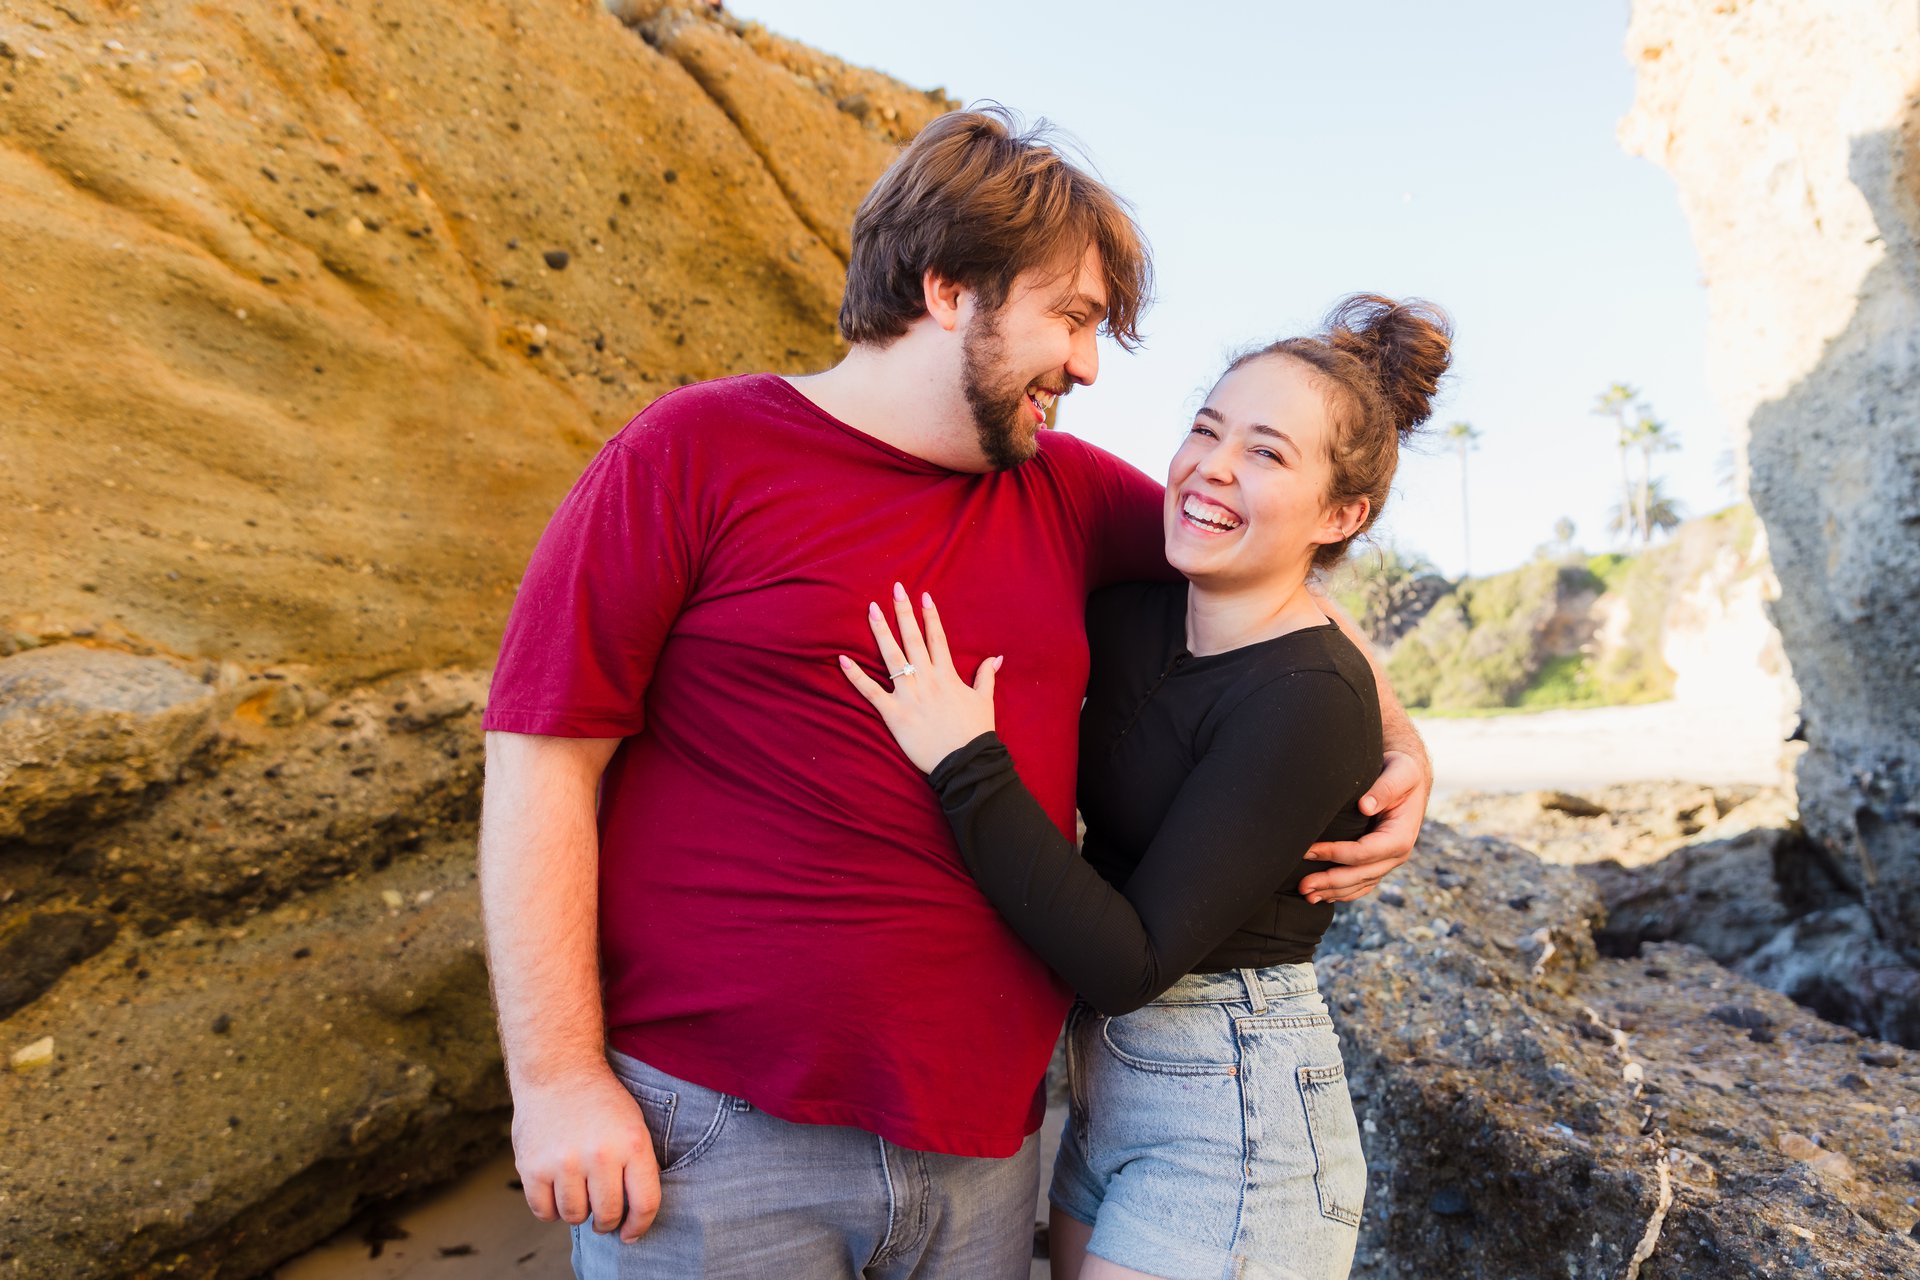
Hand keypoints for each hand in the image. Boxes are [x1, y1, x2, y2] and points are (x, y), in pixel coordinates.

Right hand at [510, 1066, 660, 1243]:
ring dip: (577, 1211)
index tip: (630, 1233)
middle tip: (601, 1212)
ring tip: (578, 1190)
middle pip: (608, 1215)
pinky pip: (544, 1213)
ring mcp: (563, 1162)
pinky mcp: (532, 1167)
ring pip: (574, 1216)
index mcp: (632, 1143)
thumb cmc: (601, 1103)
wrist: (559, 1070)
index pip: (645, 1204)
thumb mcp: (634, 1125)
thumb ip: (637, 1168)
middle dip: (606, 1220)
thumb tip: (632, 1219)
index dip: (639, 1227)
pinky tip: (557, 1189)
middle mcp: (599, 1154)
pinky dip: (551, 1209)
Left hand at [838, 583, 1001, 773]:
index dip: (930, 616)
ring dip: (880, 632)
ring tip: (871, 609)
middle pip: (912, 639)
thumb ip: (986, 676)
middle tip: (895, 589)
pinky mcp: (894, 713)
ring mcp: (909, 695)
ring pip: (891, 657)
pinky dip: (855, 675)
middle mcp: (927, 679)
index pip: (937, 638)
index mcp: (948, 675)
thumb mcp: (984, 701)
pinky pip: (870, 692)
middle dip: (903, 612)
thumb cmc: (975, 733)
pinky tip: (843, 658)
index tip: (923, 596)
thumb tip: (996, 658)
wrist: (966, 763)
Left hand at [1297, 748, 1430, 902]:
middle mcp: (1397, 854)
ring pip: (1359, 884)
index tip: (1307, 850)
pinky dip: (1342, 891)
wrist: (1409, 777)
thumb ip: (1385, 788)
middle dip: (1330, 882)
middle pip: (1360, 875)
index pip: (1364, 852)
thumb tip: (1365, 806)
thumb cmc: (1402, 771)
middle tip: (1302, 886)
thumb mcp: (1400, 772)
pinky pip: (1361, 883)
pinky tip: (1322, 895)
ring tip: (1306, 894)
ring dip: (1332, 892)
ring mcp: (1388, 861)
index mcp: (1401, 836)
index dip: (1335, 854)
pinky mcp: (1379, 862)